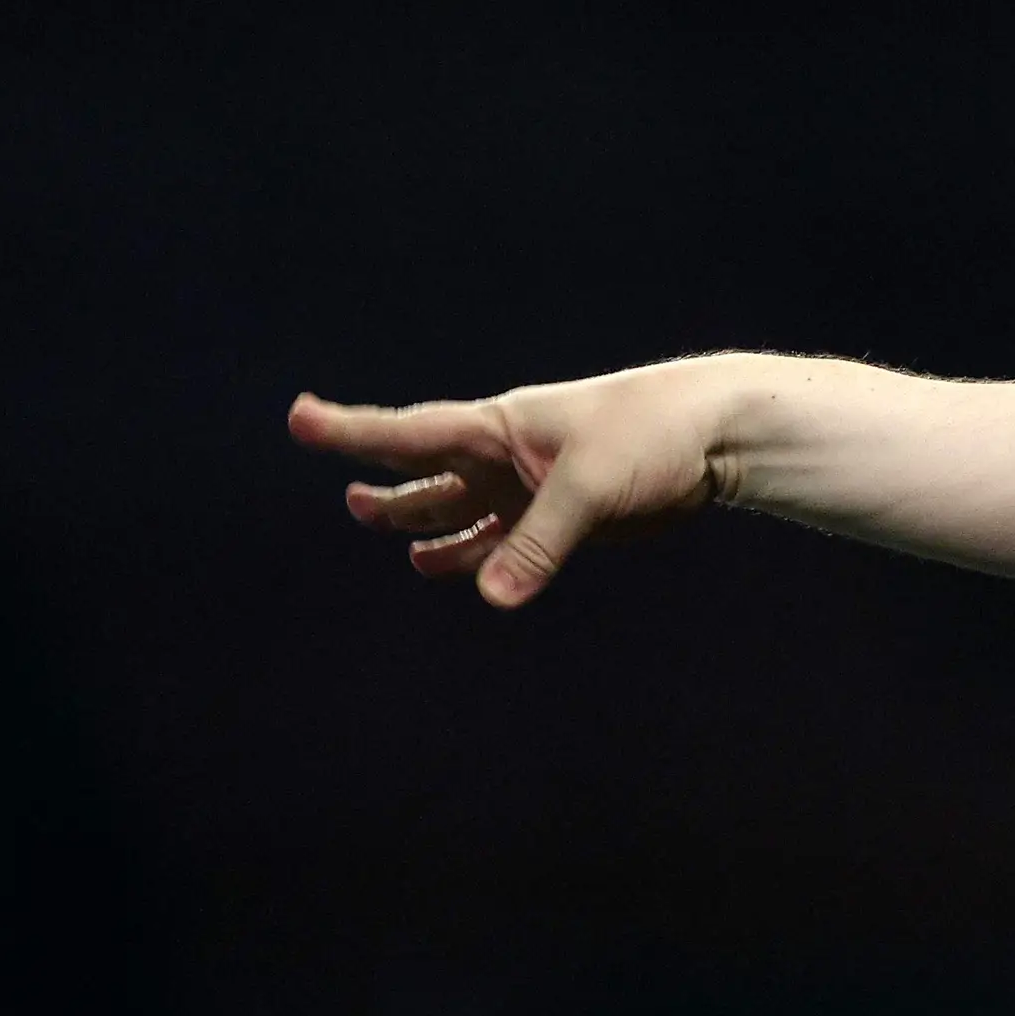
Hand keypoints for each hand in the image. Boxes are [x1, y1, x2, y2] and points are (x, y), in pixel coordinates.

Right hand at [289, 361, 740, 606]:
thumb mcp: (590, 487)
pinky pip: (510, 544)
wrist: (716, 437)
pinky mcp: (567, 519)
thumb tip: (491, 596)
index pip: (407, 431)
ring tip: (406, 550)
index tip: (298, 419)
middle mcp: (505, 457)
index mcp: (498, 427)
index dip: (349, 431)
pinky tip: (459, 571)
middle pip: (430, 478)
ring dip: (435, 532)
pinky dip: (485, 560)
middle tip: (354, 506)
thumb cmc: (650, 434)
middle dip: (392, 494)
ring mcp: (533, 488)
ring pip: (468, 514)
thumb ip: (539, 544)